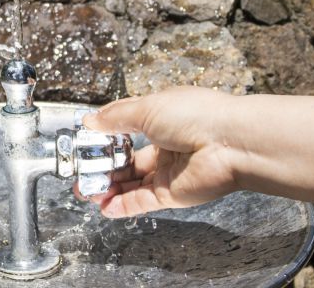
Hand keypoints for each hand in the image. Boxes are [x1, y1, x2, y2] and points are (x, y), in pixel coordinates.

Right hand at [82, 87, 238, 217]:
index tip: (85, 143)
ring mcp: (168, 172)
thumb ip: (115, 117)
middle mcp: (165, 146)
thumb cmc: (195, 115)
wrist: (230, 143)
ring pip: (132, 183)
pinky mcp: (172, 194)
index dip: (105, 136)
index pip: (126, 129)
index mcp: (161, 119)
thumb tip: (90, 121)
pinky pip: (142, 202)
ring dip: (109, 188)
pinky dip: (122, 206)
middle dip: (103, 167)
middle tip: (82, 173)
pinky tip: (104, 206)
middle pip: (127, 161)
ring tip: (86, 191)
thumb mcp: (147, 108)